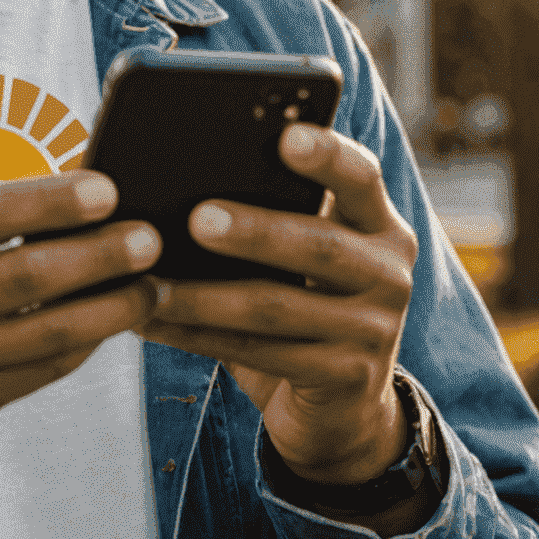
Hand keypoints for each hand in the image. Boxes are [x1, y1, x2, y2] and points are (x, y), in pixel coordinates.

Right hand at [0, 171, 163, 538]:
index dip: (48, 196)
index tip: (101, 184)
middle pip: (26, 273)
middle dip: (99, 250)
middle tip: (149, 231)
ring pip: (47, 332)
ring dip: (110, 306)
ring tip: (152, 282)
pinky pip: (37, 374)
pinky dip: (80, 346)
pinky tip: (109, 323)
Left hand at [133, 122, 417, 485]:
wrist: (345, 402)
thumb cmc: (304, 296)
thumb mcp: (306, 250)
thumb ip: (274, 210)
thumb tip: (177, 175)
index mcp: (378, 223)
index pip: (361, 176)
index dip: (328, 154)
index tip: (287, 136)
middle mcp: (388, 272)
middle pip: (319, 244)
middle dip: (254, 231)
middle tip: (196, 219)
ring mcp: (375, 330)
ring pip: (277, 306)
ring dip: (204, 295)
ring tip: (149, 283)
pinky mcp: (346, 378)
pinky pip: (260, 353)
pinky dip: (198, 336)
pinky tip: (152, 322)